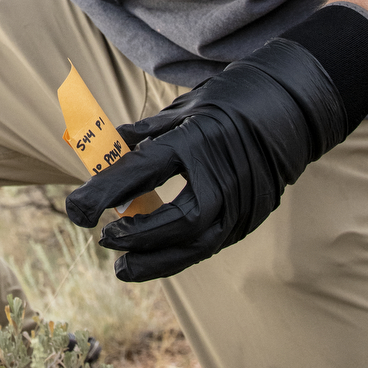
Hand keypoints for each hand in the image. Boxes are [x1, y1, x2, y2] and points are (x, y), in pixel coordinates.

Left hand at [64, 38, 349, 281]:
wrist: (292, 108)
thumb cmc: (230, 100)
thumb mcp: (184, 107)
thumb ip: (146, 133)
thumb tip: (109, 146)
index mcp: (196, 139)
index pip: (143, 171)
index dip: (104, 193)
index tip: (75, 210)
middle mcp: (222, 175)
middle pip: (178, 219)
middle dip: (137, 235)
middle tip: (103, 237)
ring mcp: (242, 200)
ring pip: (197, 243)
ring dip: (155, 260)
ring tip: (122, 266)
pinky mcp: (250, 217)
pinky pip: (209, 245)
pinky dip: (177, 256)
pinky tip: (152, 260)